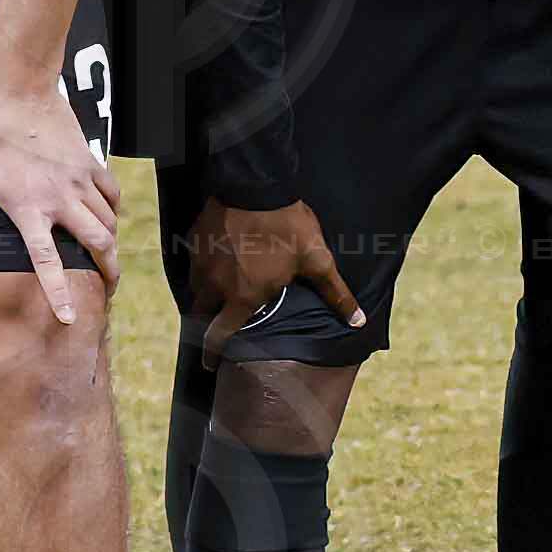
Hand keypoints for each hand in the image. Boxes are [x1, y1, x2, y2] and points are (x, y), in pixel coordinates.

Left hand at [0, 69, 123, 323]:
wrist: (19, 91)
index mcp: (28, 210)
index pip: (48, 263)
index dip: (59, 294)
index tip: (70, 318)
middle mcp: (60, 200)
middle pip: (98, 244)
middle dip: (109, 270)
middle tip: (108, 287)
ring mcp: (80, 180)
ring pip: (109, 221)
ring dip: (111, 243)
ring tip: (109, 256)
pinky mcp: (90, 162)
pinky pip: (111, 194)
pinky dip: (113, 209)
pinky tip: (107, 214)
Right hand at [184, 193, 355, 348]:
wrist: (256, 186)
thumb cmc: (288, 227)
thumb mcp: (316, 260)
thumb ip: (335, 294)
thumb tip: (358, 322)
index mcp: (242, 297)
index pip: (218, 336)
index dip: (212, 354)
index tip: (208, 365)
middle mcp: (215, 286)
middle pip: (201, 314)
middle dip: (207, 322)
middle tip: (215, 323)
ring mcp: (201, 263)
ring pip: (196, 288)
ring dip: (205, 294)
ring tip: (218, 291)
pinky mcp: (194, 241)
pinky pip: (193, 263)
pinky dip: (202, 268)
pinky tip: (215, 261)